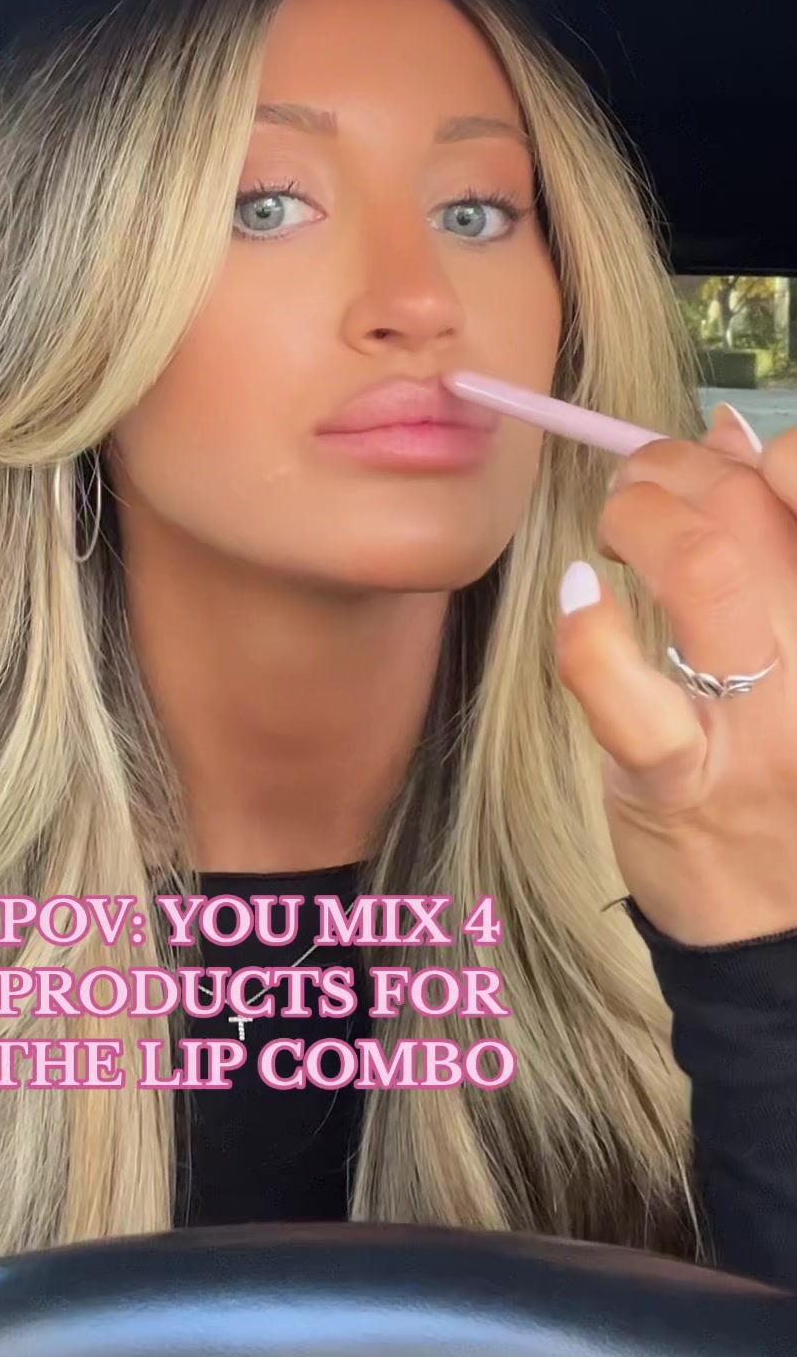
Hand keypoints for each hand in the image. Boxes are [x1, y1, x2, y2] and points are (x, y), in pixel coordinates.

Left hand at [555, 403, 796, 947]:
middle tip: (639, 489)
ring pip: (708, 570)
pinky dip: (588, 631)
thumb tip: (730, 434)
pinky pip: (628, 692)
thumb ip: (781, 539)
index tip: (724, 465)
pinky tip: (580, 599)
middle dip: (676, 471)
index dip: (769, 457)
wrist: (783, 923)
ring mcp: (762, 725)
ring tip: (615, 535)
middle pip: (755, 511)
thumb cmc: (791, 762)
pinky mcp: (683, 781)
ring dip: (640, 521)